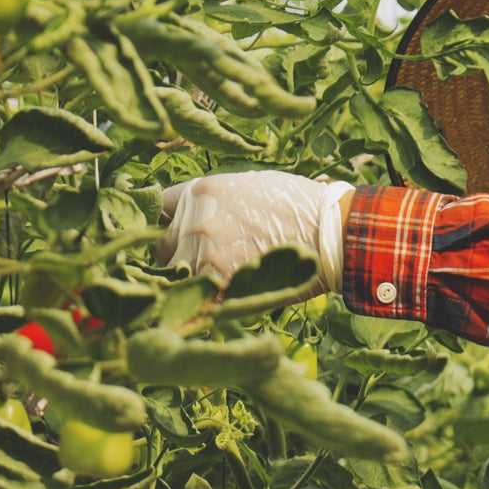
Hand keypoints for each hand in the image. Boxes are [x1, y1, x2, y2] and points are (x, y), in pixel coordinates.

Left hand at [154, 170, 354, 289]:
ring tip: (220, 282)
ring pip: (177, 278)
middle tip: (204, 262)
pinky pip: (199, 300)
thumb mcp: (250, 185)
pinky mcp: (219, 284)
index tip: (174, 233)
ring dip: (193, 282)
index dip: (167, 223)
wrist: (329, 231)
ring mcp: (203, 255)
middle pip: (162, 248)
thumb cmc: (297, 205)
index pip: (159, 209)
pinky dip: (208, 304)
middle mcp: (194, 222)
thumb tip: (198, 215)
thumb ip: (215, 200)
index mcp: (199, 192)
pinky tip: (224, 300)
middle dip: (178, 256)